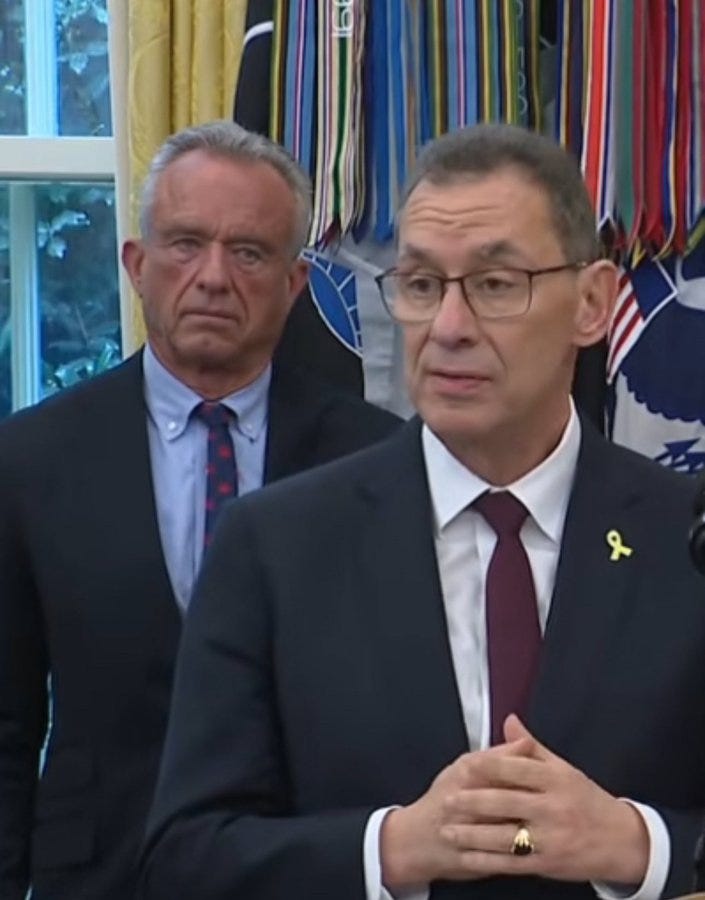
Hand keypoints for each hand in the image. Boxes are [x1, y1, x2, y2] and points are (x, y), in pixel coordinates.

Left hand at [380, 716, 648, 890]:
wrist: (623, 842)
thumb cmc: (588, 800)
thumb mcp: (564, 769)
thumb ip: (532, 748)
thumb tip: (508, 720)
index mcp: (557, 779)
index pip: (517, 769)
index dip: (488, 767)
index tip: (465, 766)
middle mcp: (554, 807)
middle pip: (507, 802)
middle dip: (473, 802)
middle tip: (447, 800)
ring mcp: (551, 838)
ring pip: (505, 836)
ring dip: (473, 834)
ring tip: (448, 829)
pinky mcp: (548, 863)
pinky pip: (512, 862)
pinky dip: (487, 860)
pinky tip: (467, 856)